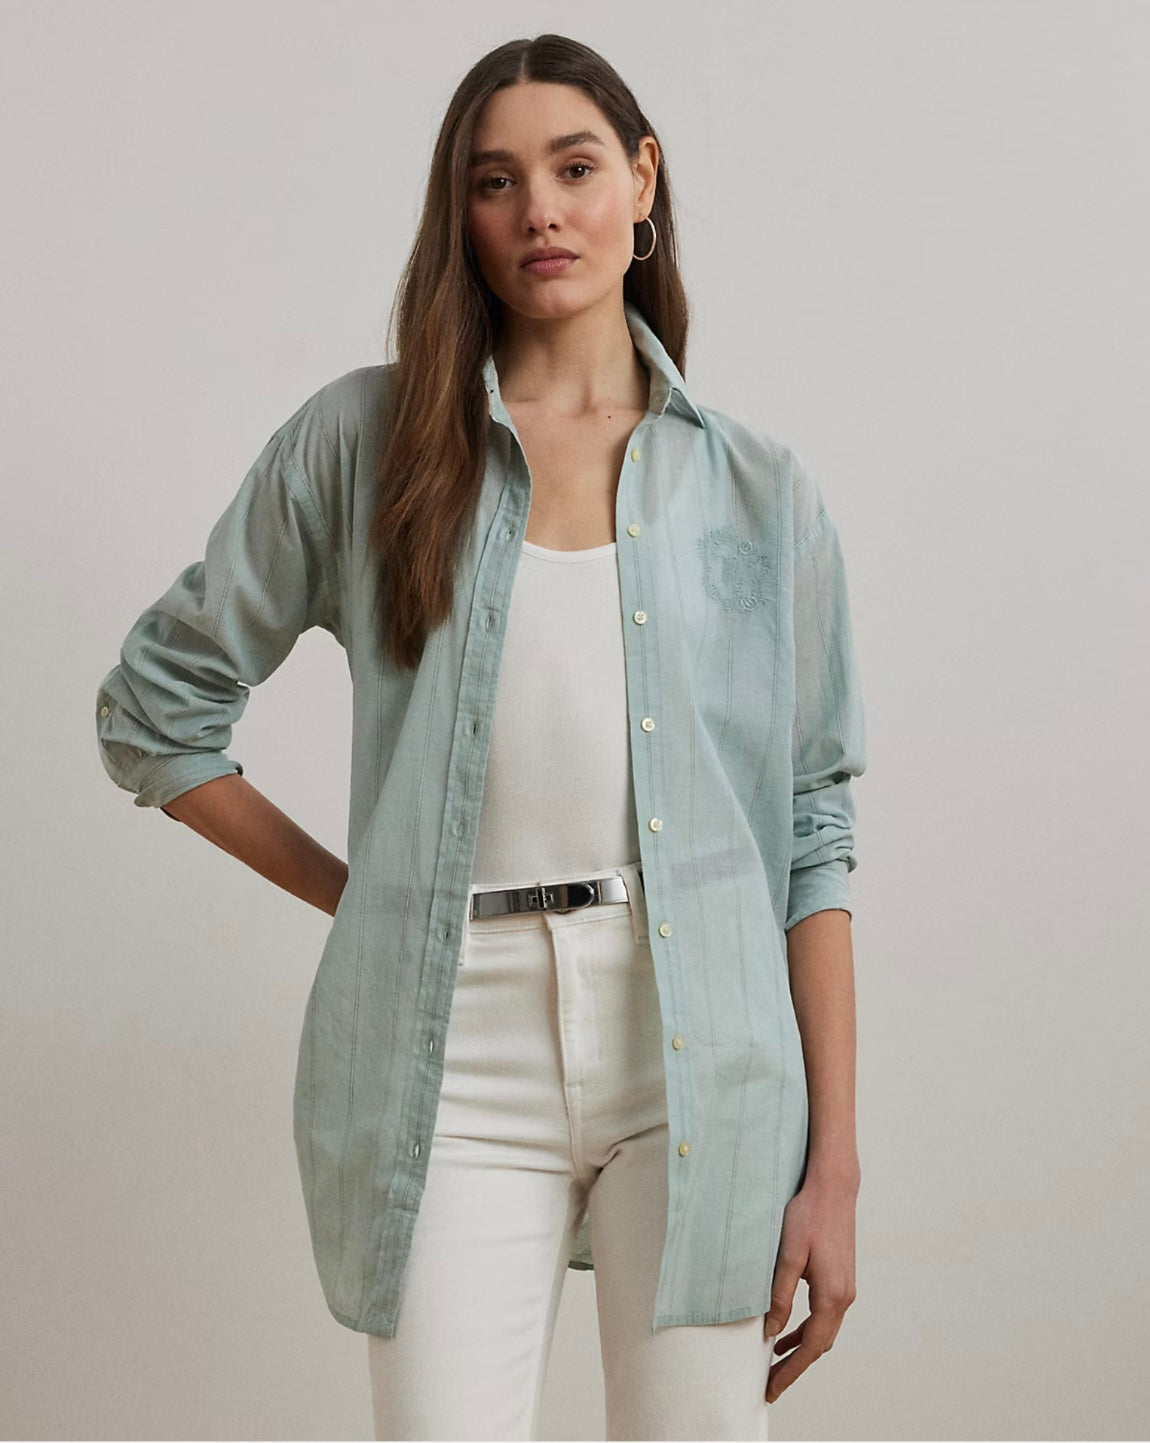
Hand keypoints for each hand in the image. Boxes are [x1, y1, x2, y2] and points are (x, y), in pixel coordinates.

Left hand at [762, 1170, 858, 1403]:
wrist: (833, 1188)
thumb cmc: (809, 1216)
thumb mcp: (788, 1256)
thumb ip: (780, 1296)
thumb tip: (772, 1331)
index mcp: (832, 1296)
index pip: (811, 1347)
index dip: (791, 1371)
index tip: (772, 1388)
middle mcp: (844, 1297)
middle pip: (819, 1345)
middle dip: (795, 1365)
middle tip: (769, 1382)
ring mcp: (845, 1288)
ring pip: (823, 1331)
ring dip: (801, 1347)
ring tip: (774, 1360)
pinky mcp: (840, 1278)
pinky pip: (824, 1315)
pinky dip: (807, 1328)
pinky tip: (788, 1328)